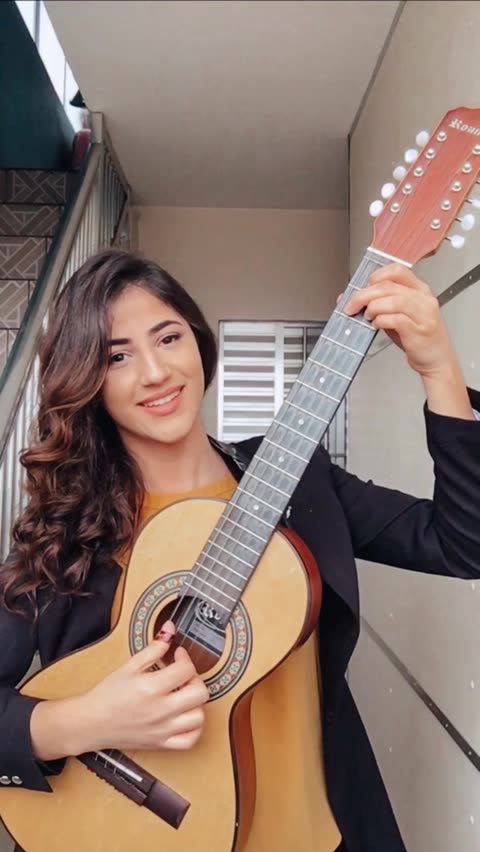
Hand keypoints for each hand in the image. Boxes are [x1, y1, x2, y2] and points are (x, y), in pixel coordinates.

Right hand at [77, 621, 208, 752]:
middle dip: (195, 679)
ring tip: (184, 695)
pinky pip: (190, 740)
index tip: (178, 656)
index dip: (185, 657)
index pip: (185, 669)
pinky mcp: (161, 743)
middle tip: (184, 675)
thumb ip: (153, 648)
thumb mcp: (129, 666)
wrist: (91, 722)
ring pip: (199, 717)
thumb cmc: (107, 695)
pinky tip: (186, 716)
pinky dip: (194, 728)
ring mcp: (162, 729)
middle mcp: (160, 711)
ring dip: (197, 703)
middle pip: (199, 693)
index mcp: (151, 688)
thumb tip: (169, 630)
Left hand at [342, 263, 454, 377]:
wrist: (437, 359)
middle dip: (364, 295)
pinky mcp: (420, 331)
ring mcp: (424, 315)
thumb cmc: (417, 337)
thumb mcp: (398, 316)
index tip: (363, 288)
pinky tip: (377, 325)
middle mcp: (423, 299)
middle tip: (352, 306)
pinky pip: (397, 319)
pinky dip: (382, 320)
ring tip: (367, 316)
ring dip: (374, 307)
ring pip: (395, 300)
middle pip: (389, 286)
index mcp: (419, 290)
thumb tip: (351, 300)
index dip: (377, 276)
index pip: (397, 271)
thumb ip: (379, 305)